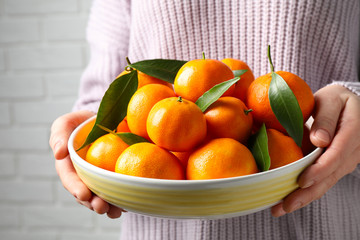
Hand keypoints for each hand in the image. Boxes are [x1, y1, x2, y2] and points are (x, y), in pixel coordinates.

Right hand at [50, 110, 124, 217]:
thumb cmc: (81, 123)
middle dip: (93, 203)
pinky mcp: (113, 179)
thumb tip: (58, 153)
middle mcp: (82, 176)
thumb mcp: (66, 123)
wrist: (103, 122)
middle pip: (86, 193)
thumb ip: (59, 135)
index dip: (76, 188)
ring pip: (101, 196)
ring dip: (107, 206)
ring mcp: (98, 179)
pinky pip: (116, 191)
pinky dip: (121, 199)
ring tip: (115, 212)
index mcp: (68, 166)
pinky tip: (127, 204)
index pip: (70, 178)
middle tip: (101, 207)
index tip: (84, 195)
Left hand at [271, 85, 359, 216]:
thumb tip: (319, 141)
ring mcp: (345, 161)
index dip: (320, 169)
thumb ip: (326, 118)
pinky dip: (306, 191)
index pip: (337, 154)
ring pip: (326, 182)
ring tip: (281, 208)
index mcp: (353, 131)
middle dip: (307, 193)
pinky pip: (323, 180)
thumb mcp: (331, 100)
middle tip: (284, 205)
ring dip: (304, 197)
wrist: (350, 106)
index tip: (302, 180)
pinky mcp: (336, 166)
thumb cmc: (337, 100)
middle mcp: (352, 151)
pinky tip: (289, 199)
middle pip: (330, 176)